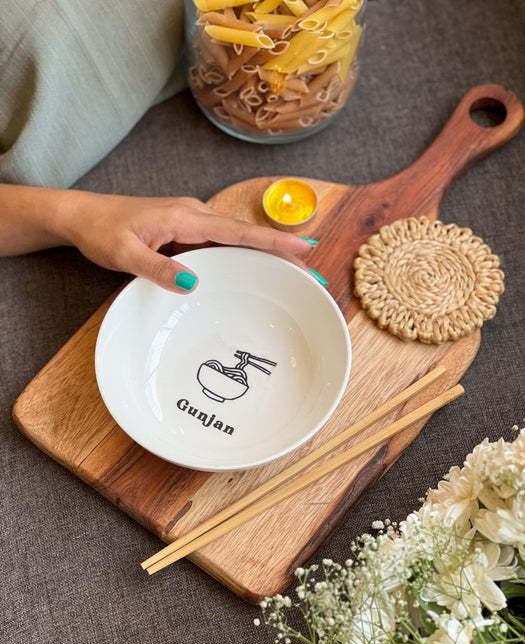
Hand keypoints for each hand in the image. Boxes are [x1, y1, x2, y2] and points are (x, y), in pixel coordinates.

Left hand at [54, 190, 315, 292]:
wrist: (80, 215)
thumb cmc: (100, 230)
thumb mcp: (124, 254)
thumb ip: (158, 268)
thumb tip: (194, 283)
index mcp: (185, 217)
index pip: (238, 232)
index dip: (273, 241)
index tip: (304, 248)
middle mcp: (194, 215)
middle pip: (246, 234)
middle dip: (280, 251)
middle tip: (309, 273)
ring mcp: (191, 221)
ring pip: (236, 238)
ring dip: (264, 252)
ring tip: (292, 272)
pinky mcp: (186, 229)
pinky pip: (221, 242)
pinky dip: (242, 253)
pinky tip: (253, 266)